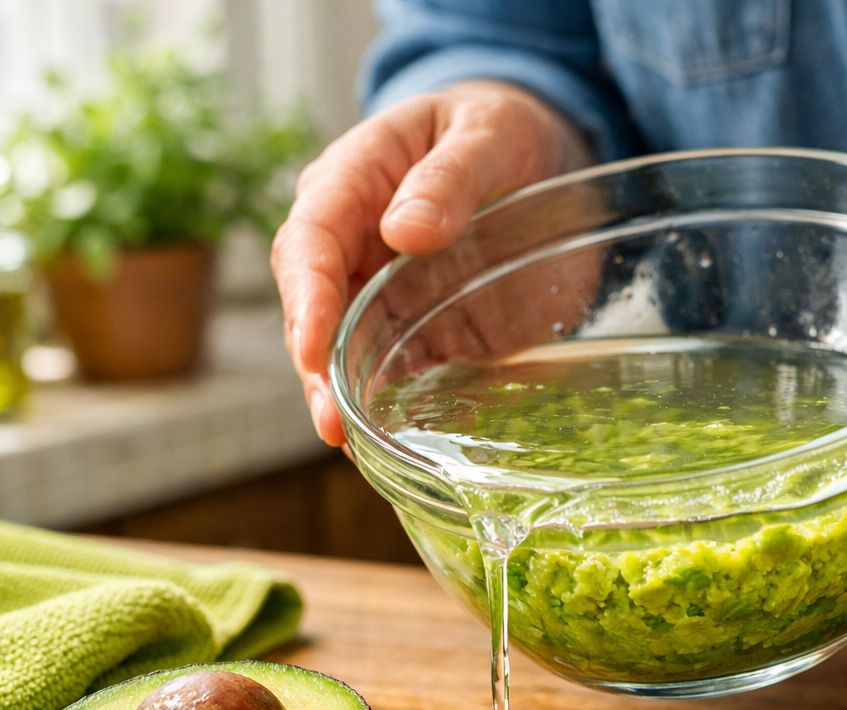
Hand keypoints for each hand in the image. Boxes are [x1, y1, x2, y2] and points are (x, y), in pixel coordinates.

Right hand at [271, 81, 590, 444]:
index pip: (309, 242)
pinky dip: (402, 404)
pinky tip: (415, 440)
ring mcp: (385, 293)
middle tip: (331, 423)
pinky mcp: (424, 328)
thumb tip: (406, 231)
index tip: (313, 344)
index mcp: (350, 183)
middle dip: (316, 367)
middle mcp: (354, 245)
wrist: (540, 149)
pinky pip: (403, 370)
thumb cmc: (498, 127)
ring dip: (348, 397)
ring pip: (349, 350)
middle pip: (315, 309)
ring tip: (355, 445)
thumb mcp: (484, 134)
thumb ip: (449, 178)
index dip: (306, 297)